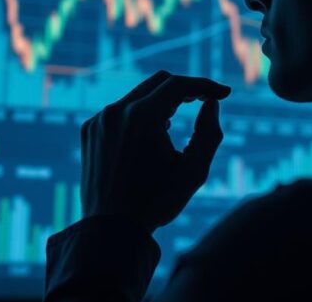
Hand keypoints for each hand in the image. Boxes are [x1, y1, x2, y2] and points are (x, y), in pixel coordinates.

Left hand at [79, 70, 231, 233]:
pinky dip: (136, 117)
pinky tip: (144, 141)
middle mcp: (116, 111)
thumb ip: (210, 132)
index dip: (204, 86)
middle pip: (158, 82)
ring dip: (159, 104)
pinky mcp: (89, 131)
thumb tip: (211, 103)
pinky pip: (118, 112)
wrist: (111, 229)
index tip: (222, 93)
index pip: (178, 86)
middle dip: (183, 89)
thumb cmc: (157, 202)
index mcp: (141, 117)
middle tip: (203, 101)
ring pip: (137, 96)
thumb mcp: (194, 170)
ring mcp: (99, 120)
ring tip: (168, 130)